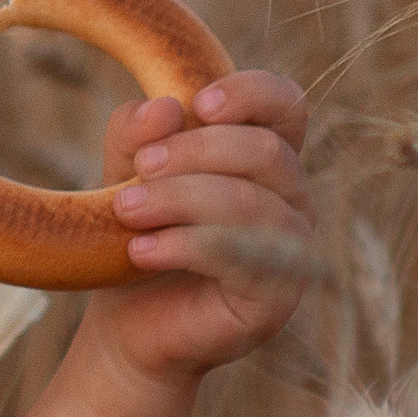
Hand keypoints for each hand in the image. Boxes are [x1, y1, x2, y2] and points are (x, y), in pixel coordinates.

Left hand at [84, 69, 312, 389]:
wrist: (130, 322)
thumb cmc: (139, 233)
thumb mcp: (126, 172)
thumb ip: (137, 134)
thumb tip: (165, 107)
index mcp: (265, 157)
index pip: (287, 105)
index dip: (252, 94)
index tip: (199, 103)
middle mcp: (292, 199)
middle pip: (264, 151)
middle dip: (194, 151)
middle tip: (140, 167)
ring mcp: (291, 250)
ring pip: (250, 202)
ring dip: (178, 198)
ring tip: (125, 210)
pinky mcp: (276, 298)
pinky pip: (238, 256)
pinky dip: (182, 245)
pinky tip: (140, 251)